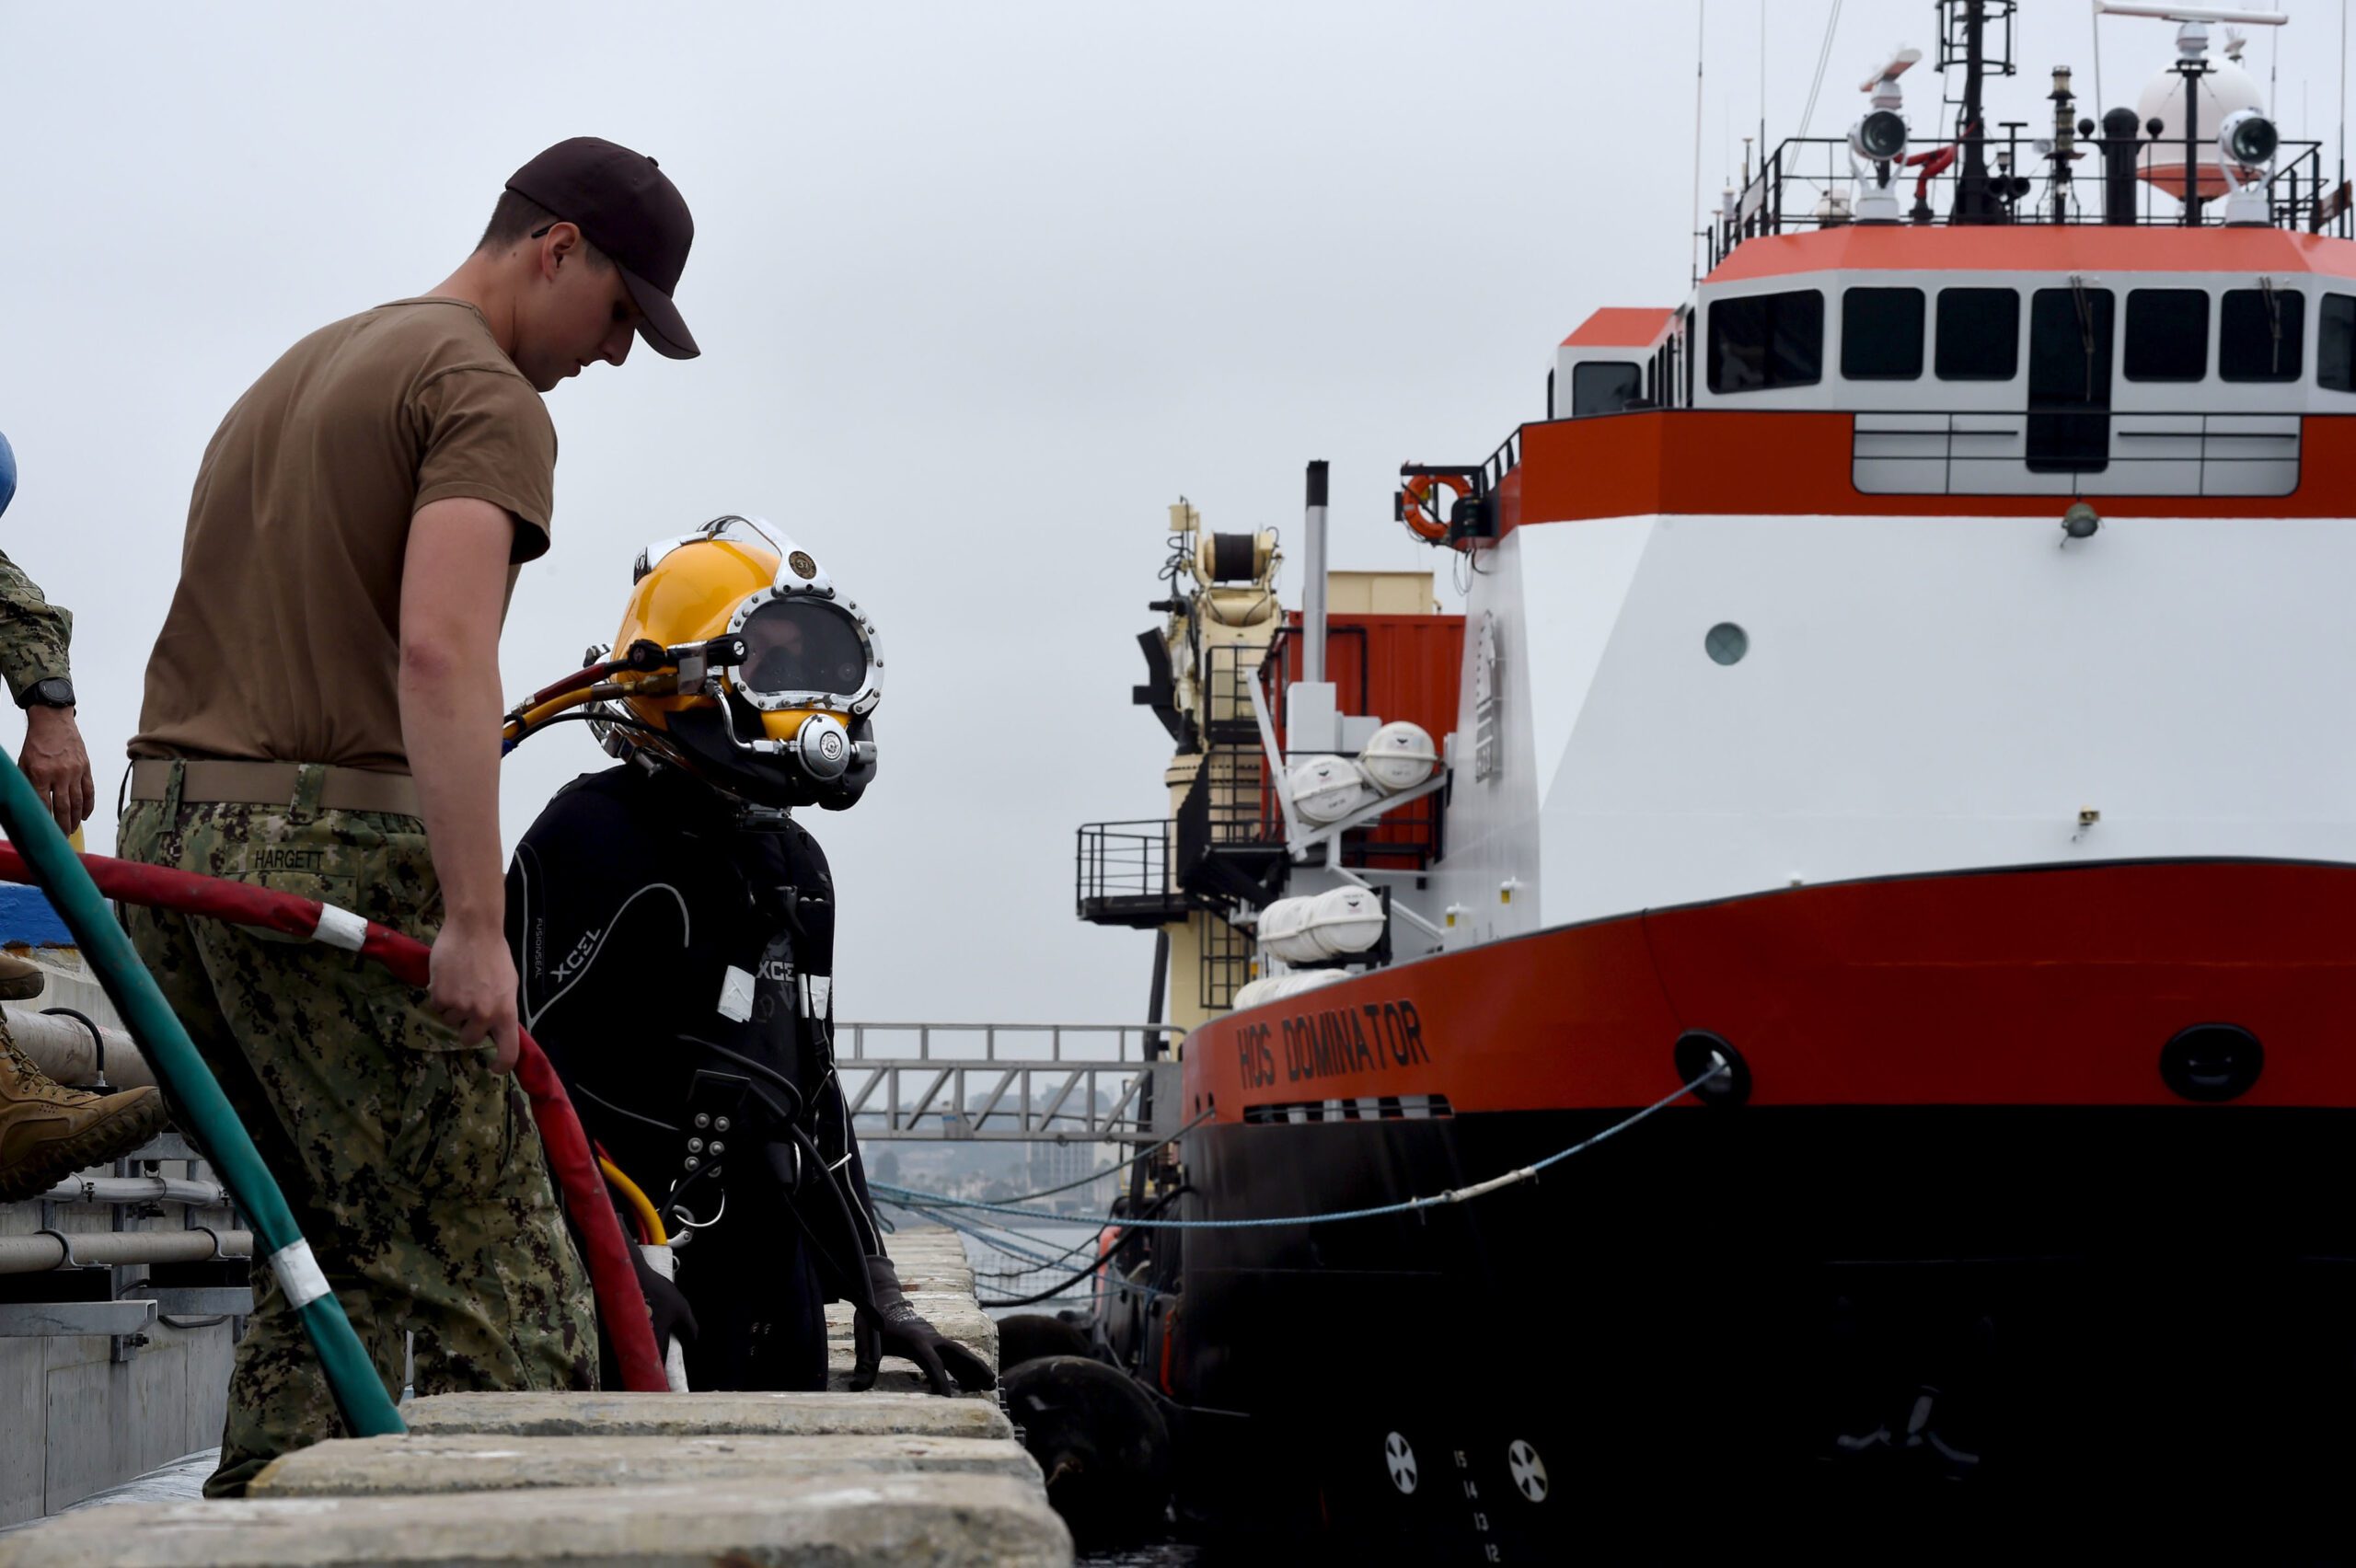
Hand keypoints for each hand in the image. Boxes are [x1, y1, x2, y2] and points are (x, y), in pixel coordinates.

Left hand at [19, 706, 91, 835]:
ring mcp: (75, 771)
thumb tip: (30, 805)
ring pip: (78, 802)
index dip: (45, 821)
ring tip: (72, 829)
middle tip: (61, 837)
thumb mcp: (24, 763)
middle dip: (63, 825)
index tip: (45, 832)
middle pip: (64, 807)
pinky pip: (89, 791)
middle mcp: (59, 774)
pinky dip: (88, 806)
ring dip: (76, 819)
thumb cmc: (36, 743)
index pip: (44, 804)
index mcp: (40, 773)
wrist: (53, 722)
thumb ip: (28, 784)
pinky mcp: (86, 768)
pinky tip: (85, 816)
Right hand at [426, 917, 518, 1069]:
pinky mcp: (440, 997)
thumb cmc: (495, 955)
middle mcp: (484, 1015)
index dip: (501, 1065)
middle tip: (469, 1005)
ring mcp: (461, 1007)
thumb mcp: (509, 985)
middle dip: (467, 1026)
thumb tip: (498, 1030)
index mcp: (506, 1012)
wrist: (473, 929)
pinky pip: (437, 1007)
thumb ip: (503, 1009)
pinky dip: (440, 996)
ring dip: (453, 1008)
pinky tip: (448, 978)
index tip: (494, 1068)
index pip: (508, 1052)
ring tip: (461, 983)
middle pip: (469, 1039)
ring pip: (451, 1022)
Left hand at [850, 1252, 994, 1396]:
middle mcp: (930, 1337)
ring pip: (959, 1352)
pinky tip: (969, 1380)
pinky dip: (964, 1365)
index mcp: (915, 1340)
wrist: (881, 1297)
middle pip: (958, 1353)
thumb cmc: (872, 1321)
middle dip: (975, 1368)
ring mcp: (934, 1336)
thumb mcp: (866, 1341)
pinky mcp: (933, 1338)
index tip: (946, 1399)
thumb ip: (865, 1364)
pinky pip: (953, 1352)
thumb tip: (857, 1387)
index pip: (932, 1364)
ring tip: (990, 1384)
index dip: (939, 1382)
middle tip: (991, 1383)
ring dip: (974, 1367)